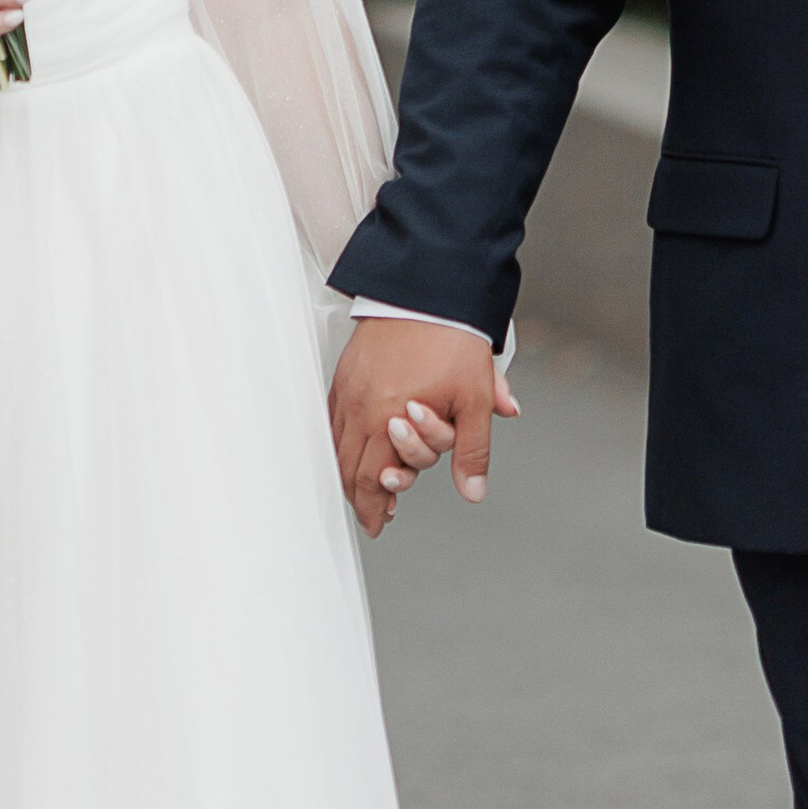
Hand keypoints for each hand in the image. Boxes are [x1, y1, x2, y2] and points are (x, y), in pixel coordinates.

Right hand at [328, 318, 519, 538]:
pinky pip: (333, 415)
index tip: (378, 523)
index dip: (375, 507)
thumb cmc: (451, 336)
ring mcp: (350, 386)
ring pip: (338, 443)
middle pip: (349, 467)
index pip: (374, 479)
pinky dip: (340, 438)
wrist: (428, 285)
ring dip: (348, 469)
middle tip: (371, 512)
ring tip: (363, 484)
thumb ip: (472, 450)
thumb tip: (472, 489)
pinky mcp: (346, 368)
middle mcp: (362, 406)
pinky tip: (352, 442)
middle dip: (359, 495)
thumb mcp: (474, 398)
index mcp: (389, 418)